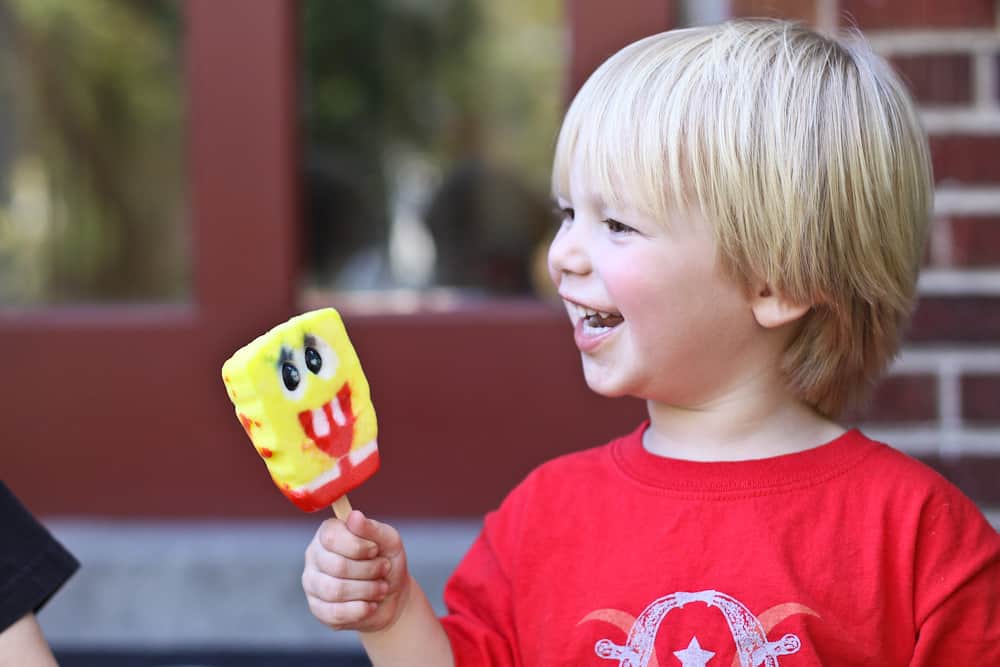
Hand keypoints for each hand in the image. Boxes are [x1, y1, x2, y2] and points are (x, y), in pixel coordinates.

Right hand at [303, 510, 409, 632]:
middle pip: (337, 566)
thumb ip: (372, 528)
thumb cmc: (386, 561)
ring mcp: (312, 584)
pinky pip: (335, 613)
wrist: (392, 597)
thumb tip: (354, 516)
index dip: (358, 546)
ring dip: (368, 590)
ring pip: (336, 590)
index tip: (375, 550)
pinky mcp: (318, 609)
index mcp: (327, 534)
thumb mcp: (388, 541)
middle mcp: (314, 556)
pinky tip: (371, 605)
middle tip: (384, 569)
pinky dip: (360, 609)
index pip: (330, 537)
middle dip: (369, 570)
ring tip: (381, 588)